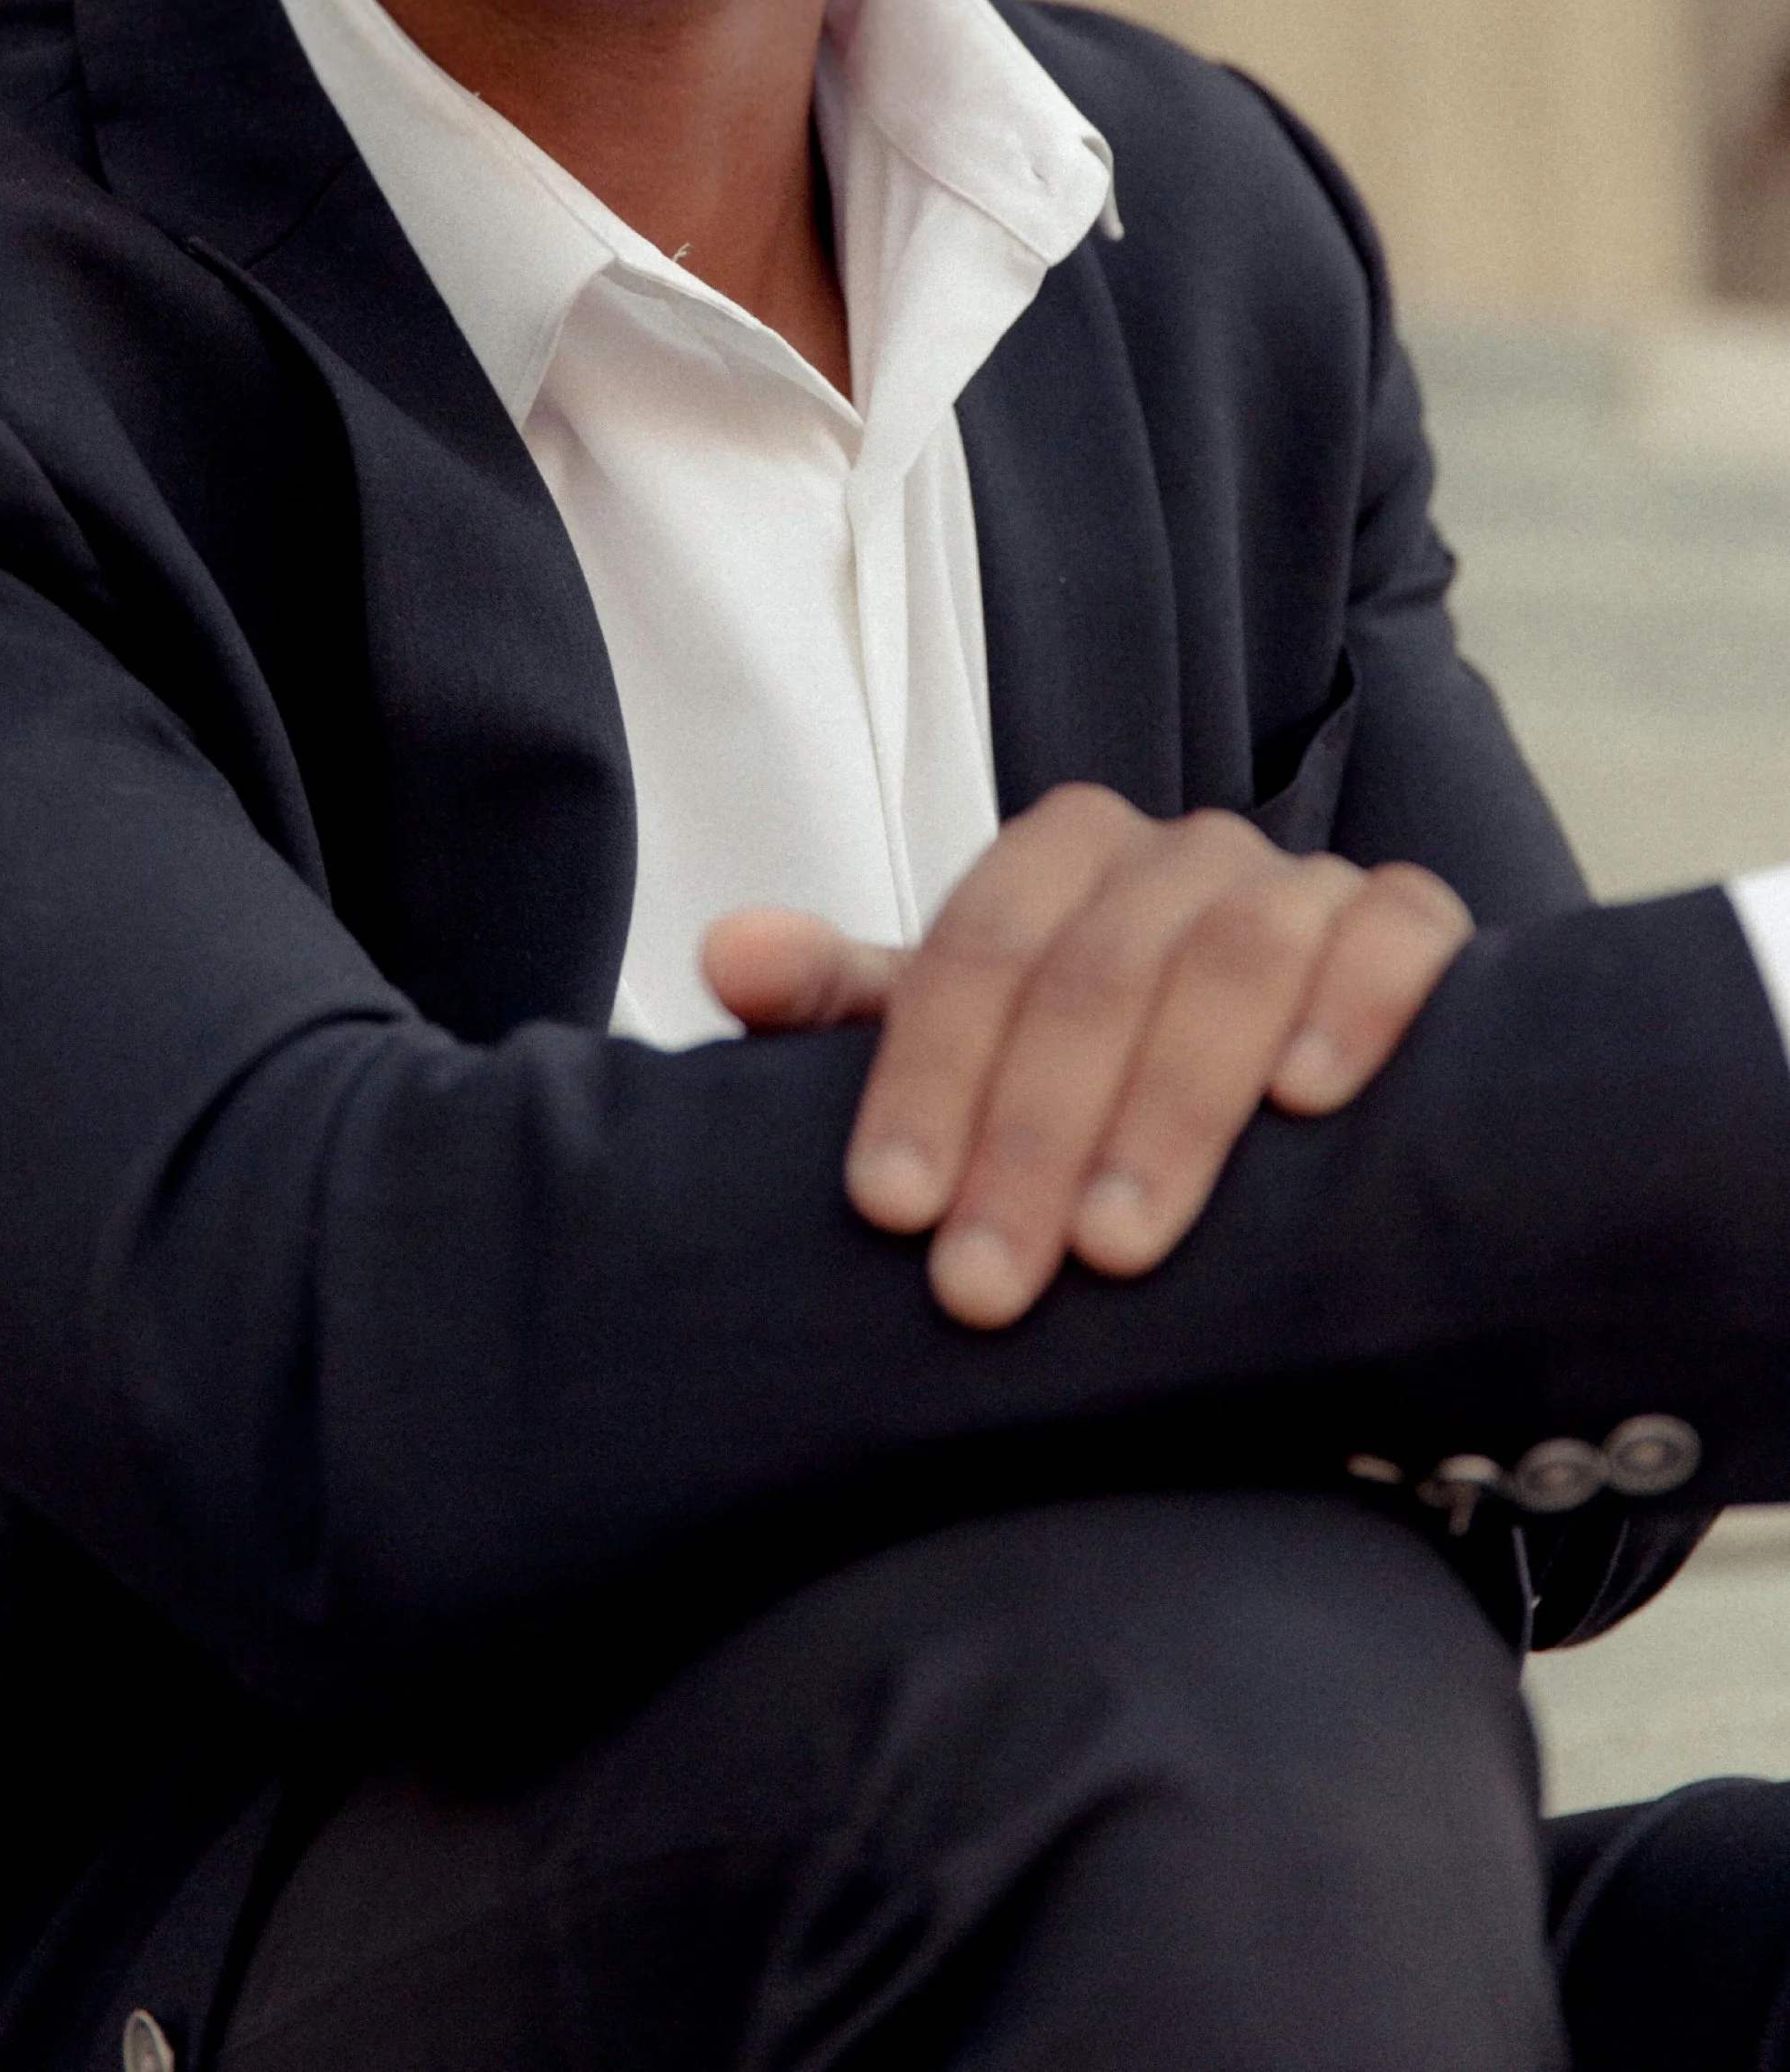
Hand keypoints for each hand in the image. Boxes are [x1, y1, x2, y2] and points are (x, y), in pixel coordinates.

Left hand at [701, 784, 1470, 1328]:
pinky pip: (1395, 931)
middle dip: (1032, 1135)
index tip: (892, 1211)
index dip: (925, 1078)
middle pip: (1094, 971)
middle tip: (990, 1283)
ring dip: (1173, 1102)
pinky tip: (1308, 1101)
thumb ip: (840, 1003)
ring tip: (1121, 1244)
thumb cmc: (1088, 1077)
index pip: (974, 951)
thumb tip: (728, 956)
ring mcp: (1300, 882)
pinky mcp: (1409, 924)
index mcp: (1058, 859)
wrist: (1278, 1083)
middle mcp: (1177, 853)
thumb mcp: (962, 1046)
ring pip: (1234, 954)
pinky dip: (1353, 1003)